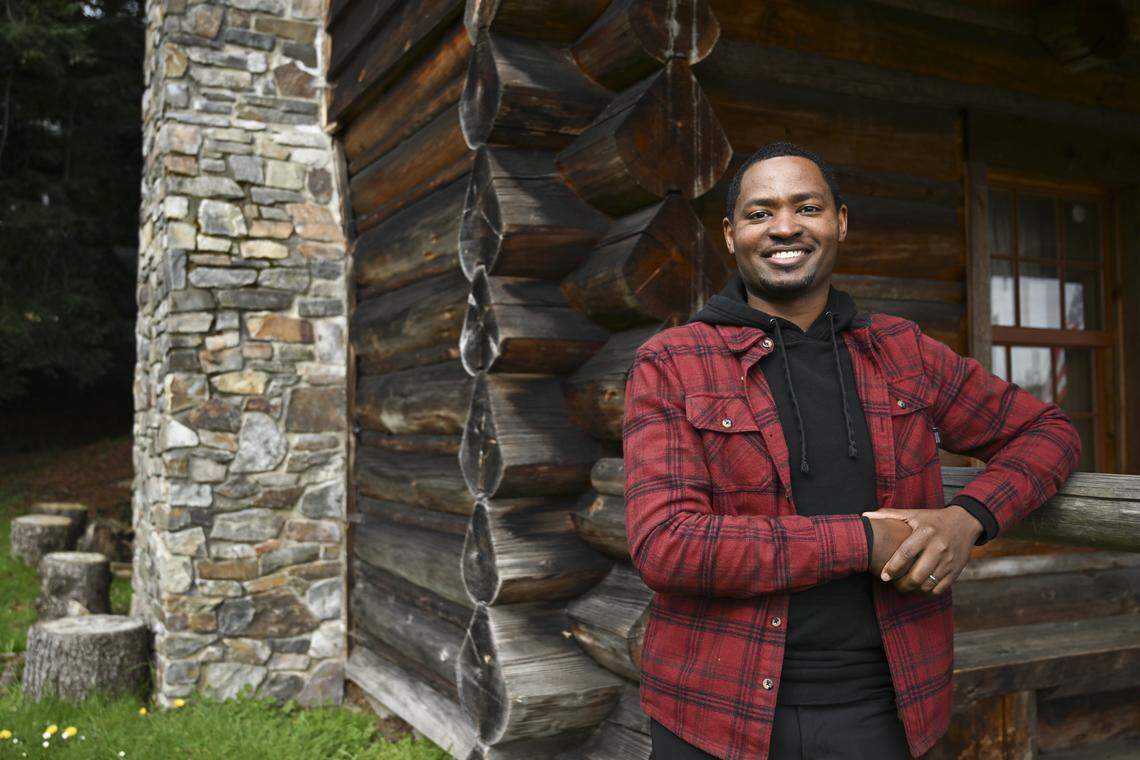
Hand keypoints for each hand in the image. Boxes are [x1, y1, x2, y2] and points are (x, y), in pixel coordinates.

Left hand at [861, 506, 983, 594]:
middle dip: (903, 584)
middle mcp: (939, 547)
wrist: (965, 522)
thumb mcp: (913, 514)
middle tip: (894, 585)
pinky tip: (920, 588)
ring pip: (929, 584)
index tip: (884, 576)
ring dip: (914, 590)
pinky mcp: (956, 570)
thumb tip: (865, 515)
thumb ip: (889, 515)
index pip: (906, 553)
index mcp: (925, 532)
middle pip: (918, 574)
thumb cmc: (933, 519)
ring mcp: (949, 560)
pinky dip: (928, 592)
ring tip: (905, 587)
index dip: (893, 567)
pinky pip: (940, 588)